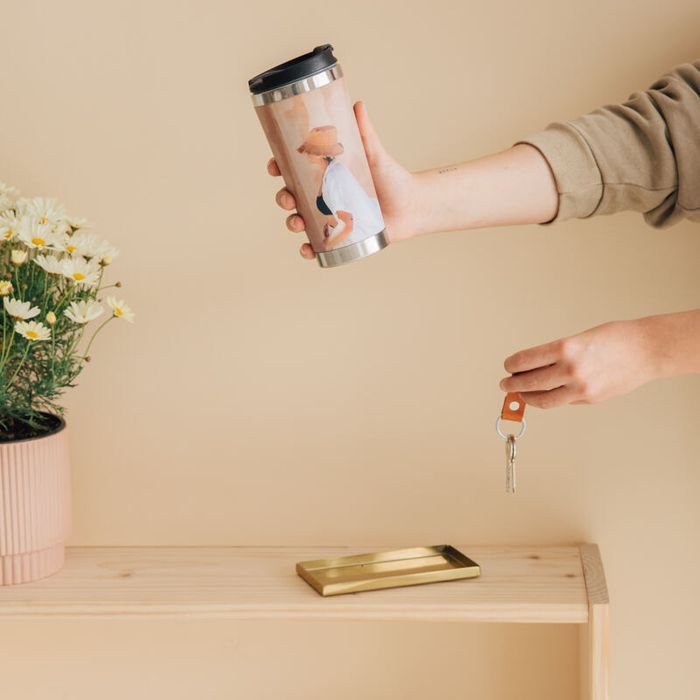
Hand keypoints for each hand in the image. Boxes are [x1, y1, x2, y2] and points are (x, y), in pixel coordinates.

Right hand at [267, 100, 421, 259]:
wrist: (413, 206)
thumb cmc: (393, 178)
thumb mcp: (375, 155)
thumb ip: (366, 132)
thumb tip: (358, 104)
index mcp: (326, 176)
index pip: (295, 171)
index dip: (279, 168)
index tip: (274, 166)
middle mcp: (325, 198)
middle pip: (293, 197)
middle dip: (283, 198)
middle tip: (288, 198)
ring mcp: (331, 219)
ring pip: (301, 222)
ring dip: (292, 223)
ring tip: (298, 223)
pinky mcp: (341, 237)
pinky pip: (319, 246)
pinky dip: (309, 250)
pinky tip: (307, 249)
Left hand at [500, 319, 661, 408]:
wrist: (648, 350)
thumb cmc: (615, 338)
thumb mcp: (578, 339)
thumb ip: (556, 356)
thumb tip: (533, 370)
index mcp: (565, 348)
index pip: (525, 361)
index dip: (511, 365)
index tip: (507, 366)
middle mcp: (570, 369)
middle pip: (529, 382)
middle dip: (512, 384)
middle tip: (505, 384)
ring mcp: (581, 388)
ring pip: (543, 399)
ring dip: (527, 397)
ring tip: (520, 393)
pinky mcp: (591, 399)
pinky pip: (562, 402)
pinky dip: (549, 399)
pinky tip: (544, 394)